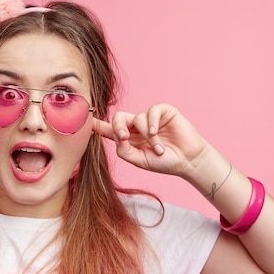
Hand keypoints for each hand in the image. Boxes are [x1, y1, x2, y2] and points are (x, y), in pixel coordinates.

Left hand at [93, 103, 209, 176]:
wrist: (187, 161)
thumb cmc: (163, 162)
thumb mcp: (139, 160)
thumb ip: (124, 150)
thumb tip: (117, 136)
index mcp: (129, 138)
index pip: (109, 129)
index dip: (97, 125)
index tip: (85, 120)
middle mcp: (137, 126)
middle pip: (119, 118)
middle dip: (118, 127)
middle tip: (124, 138)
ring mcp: (150, 118)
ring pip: (137, 118)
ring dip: (147, 136)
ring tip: (158, 149)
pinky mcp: (163, 112)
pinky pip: (151, 111)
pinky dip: (151, 123)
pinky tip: (156, 134)